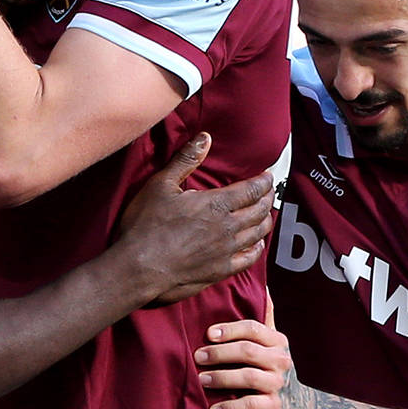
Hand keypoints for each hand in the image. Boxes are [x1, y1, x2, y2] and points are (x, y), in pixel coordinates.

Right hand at [116, 134, 275, 305]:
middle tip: (269, 192)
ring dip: (265, 221)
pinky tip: (257, 244)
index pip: (252, 190)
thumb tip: (205, 138)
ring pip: (258, 233)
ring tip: (265, 213)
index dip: (264, 182)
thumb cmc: (145, 225)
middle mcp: (227, 227)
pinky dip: (257, 249)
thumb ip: (185, 160)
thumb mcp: (161, 184)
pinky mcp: (220, 270)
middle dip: (267, 198)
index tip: (268, 176)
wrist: (138, 269)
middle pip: (259, 210)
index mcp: (216, 204)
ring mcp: (226, 251)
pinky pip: (249, 259)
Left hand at [195, 318, 305, 408]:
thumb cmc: (275, 370)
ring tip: (201, 380)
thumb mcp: (274, 344)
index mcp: (277, 341)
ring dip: (222, 377)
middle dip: (220, 353)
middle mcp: (280, 360)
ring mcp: (278, 384)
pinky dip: (230, 407)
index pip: (253, 328)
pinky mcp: (275, 407)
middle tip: (197, 356)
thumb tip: (264, 286)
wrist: (299, 407)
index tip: (208, 334)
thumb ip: (266, 318)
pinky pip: (250, 405)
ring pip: (249, 377)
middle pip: (248, 351)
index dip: (230, 330)